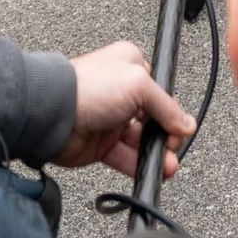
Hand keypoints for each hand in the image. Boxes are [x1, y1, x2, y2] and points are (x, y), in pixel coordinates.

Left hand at [55, 40, 194, 179]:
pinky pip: (125, 156)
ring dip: (156, 153)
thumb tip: (186, 123)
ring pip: (141, 140)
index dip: (171, 110)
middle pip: (153, 117)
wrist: (52, 114)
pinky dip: (138, 164)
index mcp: (129, 66)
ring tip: (166, 165)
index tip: (179, 126)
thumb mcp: (139, 84)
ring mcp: (110, 118)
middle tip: (171, 146)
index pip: (160, 91)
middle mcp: (120, 91)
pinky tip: (151, 171)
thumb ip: (167, 106)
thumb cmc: (88, 87)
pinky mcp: (100, 143)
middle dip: (166, 134)